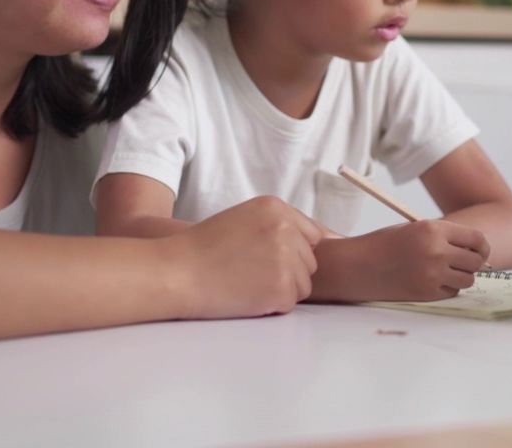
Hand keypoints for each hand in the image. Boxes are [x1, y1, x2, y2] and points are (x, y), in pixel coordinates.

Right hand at [162, 196, 322, 319]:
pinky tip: (245, 295)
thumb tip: (335, 240)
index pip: (311, 235)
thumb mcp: (244, 219)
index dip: (290, 252)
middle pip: (309, 262)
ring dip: (281, 289)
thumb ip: (282, 225)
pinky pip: (291, 303)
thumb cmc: (203, 249)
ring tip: (246, 282)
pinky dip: (271, 305)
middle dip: (286, 271)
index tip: (265, 258)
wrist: (176, 273)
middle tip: (248, 271)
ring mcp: (285, 259)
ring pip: (304, 284)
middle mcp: (285, 229)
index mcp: (276, 208)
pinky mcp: (281, 288)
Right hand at [314, 219, 489, 302]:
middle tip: (460, 263)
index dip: (482, 247)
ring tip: (443, 271)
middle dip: (472, 263)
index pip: (476, 239)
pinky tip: (429, 281)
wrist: (358, 265)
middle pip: (475, 262)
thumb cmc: (386, 245)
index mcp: (433, 230)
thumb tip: (478, 253)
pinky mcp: (426, 293)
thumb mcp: (415, 229)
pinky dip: (446, 288)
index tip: (480, 251)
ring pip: (467, 279)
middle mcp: (436, 251)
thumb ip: (445, 237)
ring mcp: (432, 274)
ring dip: (460, 277)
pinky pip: (451, 292)